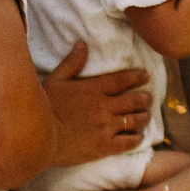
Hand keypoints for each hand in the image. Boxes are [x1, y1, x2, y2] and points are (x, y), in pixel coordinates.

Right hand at [42, 44, 151, 167]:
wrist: (40, 136)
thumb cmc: (44, 106)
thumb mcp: (56, 79)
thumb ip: (72, 63)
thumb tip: (83, 44)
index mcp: (94, 89)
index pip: (122, 80)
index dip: (137, 77)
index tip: (146, 76)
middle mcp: (105, 106)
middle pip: (133, 101)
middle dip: (144, 99)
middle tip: (149, 98)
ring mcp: (106, 127)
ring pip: (134, 121)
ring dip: (143, 117)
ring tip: (146, 116)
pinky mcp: (105, 146)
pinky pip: (128, 142)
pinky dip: (136, 138)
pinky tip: (138, 137)